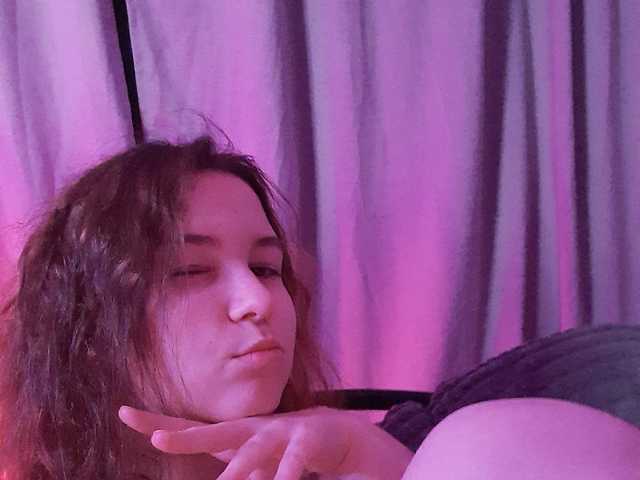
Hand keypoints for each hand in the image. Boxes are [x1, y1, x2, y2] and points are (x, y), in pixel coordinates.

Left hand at [118, 405, 356, 479]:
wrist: (334, 434)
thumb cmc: (284, 452)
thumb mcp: (253, 465)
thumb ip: (234, 473)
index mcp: (234, 436)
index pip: (191, 428)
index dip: (158, 422)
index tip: (124, 412)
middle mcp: (252, 430)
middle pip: (215, 433)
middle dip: (186, 437)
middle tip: (157, 439)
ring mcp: (279, 432)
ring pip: (253, 453)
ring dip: (237, 470)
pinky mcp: (306, 441)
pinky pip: (293, 463)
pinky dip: (286, 476)